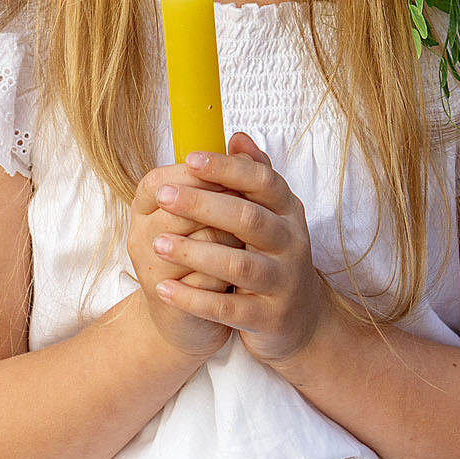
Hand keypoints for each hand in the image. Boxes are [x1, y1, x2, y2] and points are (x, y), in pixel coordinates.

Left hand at [149, 132, 328, 367]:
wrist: (301, 321)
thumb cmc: (274, 257)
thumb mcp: (272, 215)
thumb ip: (254, 177)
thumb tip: (237, 136)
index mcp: (288, 211)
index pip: (262, 181)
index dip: (227, 169)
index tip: (190, 159)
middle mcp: (291, 243)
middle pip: (248, 218)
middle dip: (203, 205)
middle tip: (163, 197)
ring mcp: (283, 282)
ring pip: (239, 265)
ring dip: (195, 253)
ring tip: (158, 244)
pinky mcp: (269, 318)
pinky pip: (229, 308)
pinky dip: (195, 299)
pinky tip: (164, 289)